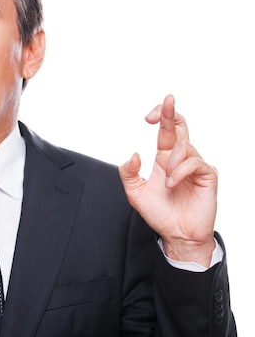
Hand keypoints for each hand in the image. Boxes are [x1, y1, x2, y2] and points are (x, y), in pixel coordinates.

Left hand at [119, 95, 216, 265]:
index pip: (165, 130)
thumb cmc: (160, 214)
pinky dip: (180, 171)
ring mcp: (195, 166)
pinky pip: (194, 162)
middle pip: (180, 127)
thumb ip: (128, 173)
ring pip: (184, 146)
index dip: (160, 116)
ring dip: (171, 162)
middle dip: (171, 112)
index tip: (148, 116)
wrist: (176, 235)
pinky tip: (173, 184)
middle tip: (167, 101)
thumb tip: (133, 153)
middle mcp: (180, 159)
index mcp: (164, 158)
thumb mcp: (135, 193)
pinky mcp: (206, 176)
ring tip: (166, 182)